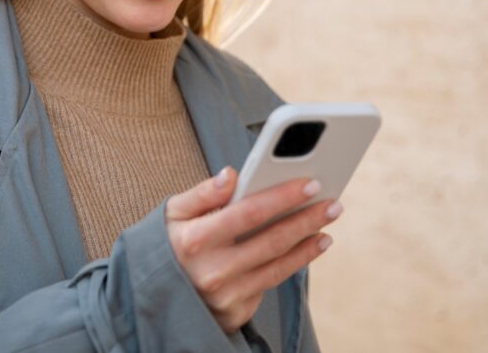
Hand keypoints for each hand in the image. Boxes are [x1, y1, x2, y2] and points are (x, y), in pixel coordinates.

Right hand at [165, 166, 342, 333]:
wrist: (153, 296)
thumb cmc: (169, 244)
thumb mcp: (173, 213)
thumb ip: (202, 193)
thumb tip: (232, 174)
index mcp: (195, 239)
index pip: (248, 212)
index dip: (282, 197)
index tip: (310, 183)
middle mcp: (212, 271)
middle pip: (271, 240)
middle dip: (307, 219)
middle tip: (333, 203)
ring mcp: (226, 296)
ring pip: (277, 266)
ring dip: (308, 245)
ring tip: (326, 226)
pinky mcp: (235, 313)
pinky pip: (270, 283)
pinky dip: (293, 264)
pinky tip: (308, 248)